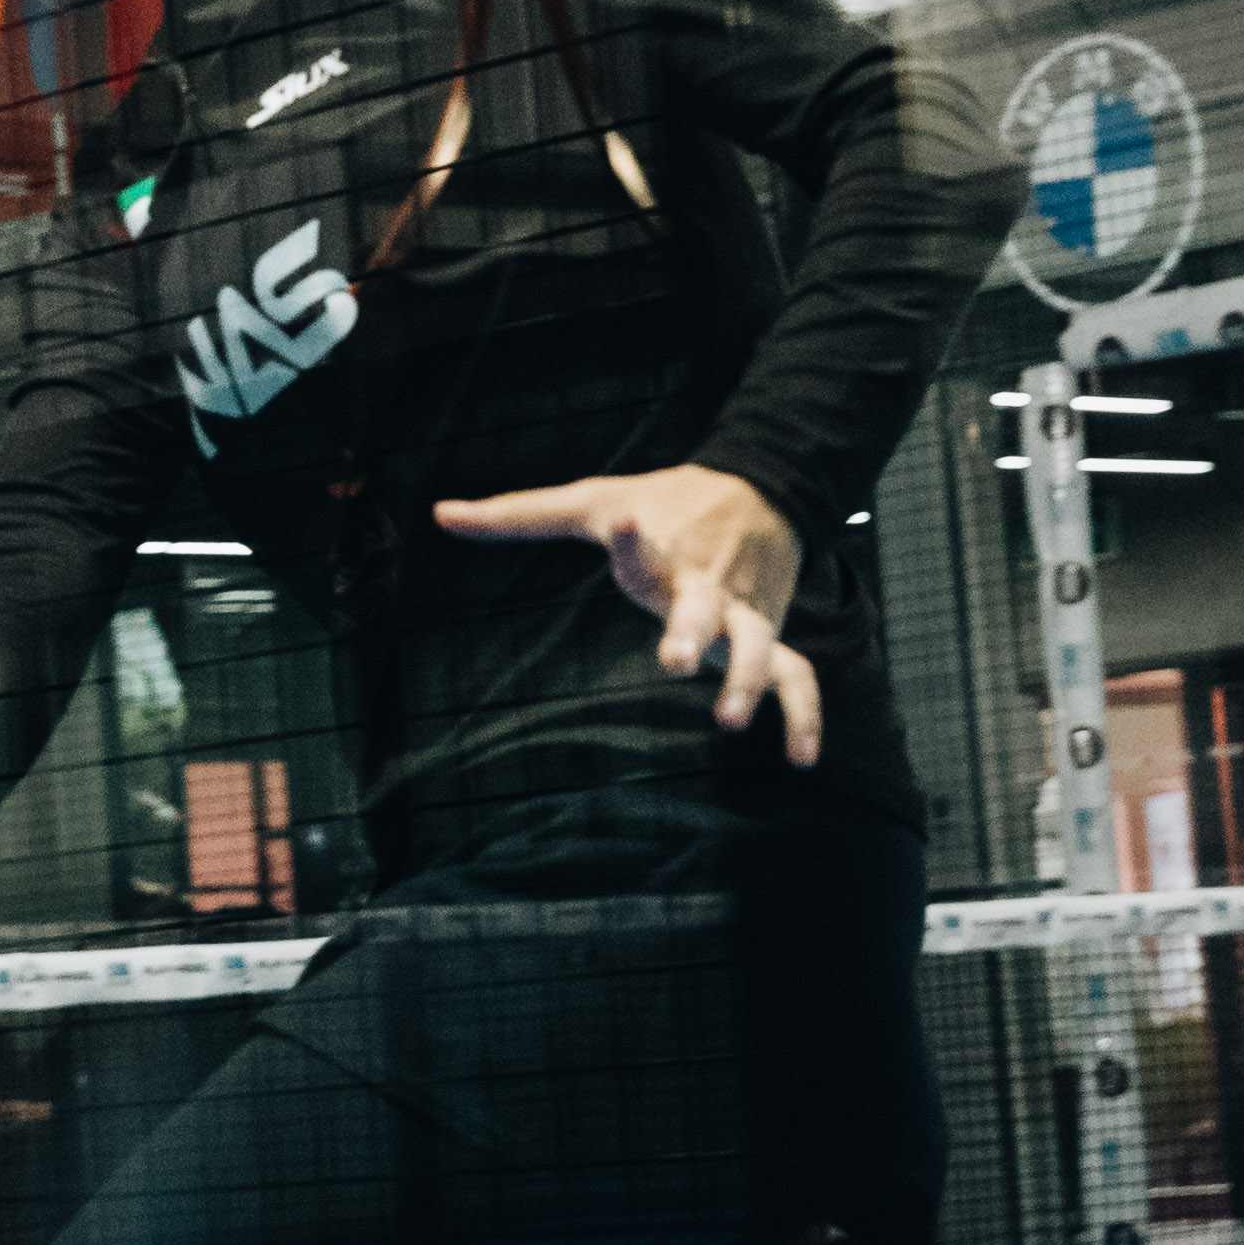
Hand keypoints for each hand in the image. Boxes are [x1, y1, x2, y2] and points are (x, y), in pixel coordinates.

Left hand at [431, 465, 821, 767]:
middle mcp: (705, 578)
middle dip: (691, 629)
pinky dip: (805, 717)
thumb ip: (519, 514)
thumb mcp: (594, 499)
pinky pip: (796, 675)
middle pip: (705, 604)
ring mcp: (744, 609)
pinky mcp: (769, 631)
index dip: (639, 537)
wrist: (765, 482)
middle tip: (674, 661)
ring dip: (747, 680)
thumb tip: (438, 514)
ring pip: (757, 643)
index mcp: (661, 544)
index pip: (647, 538)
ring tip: (730, 722)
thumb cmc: (667, 499)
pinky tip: (802, 761)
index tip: (630, 524)